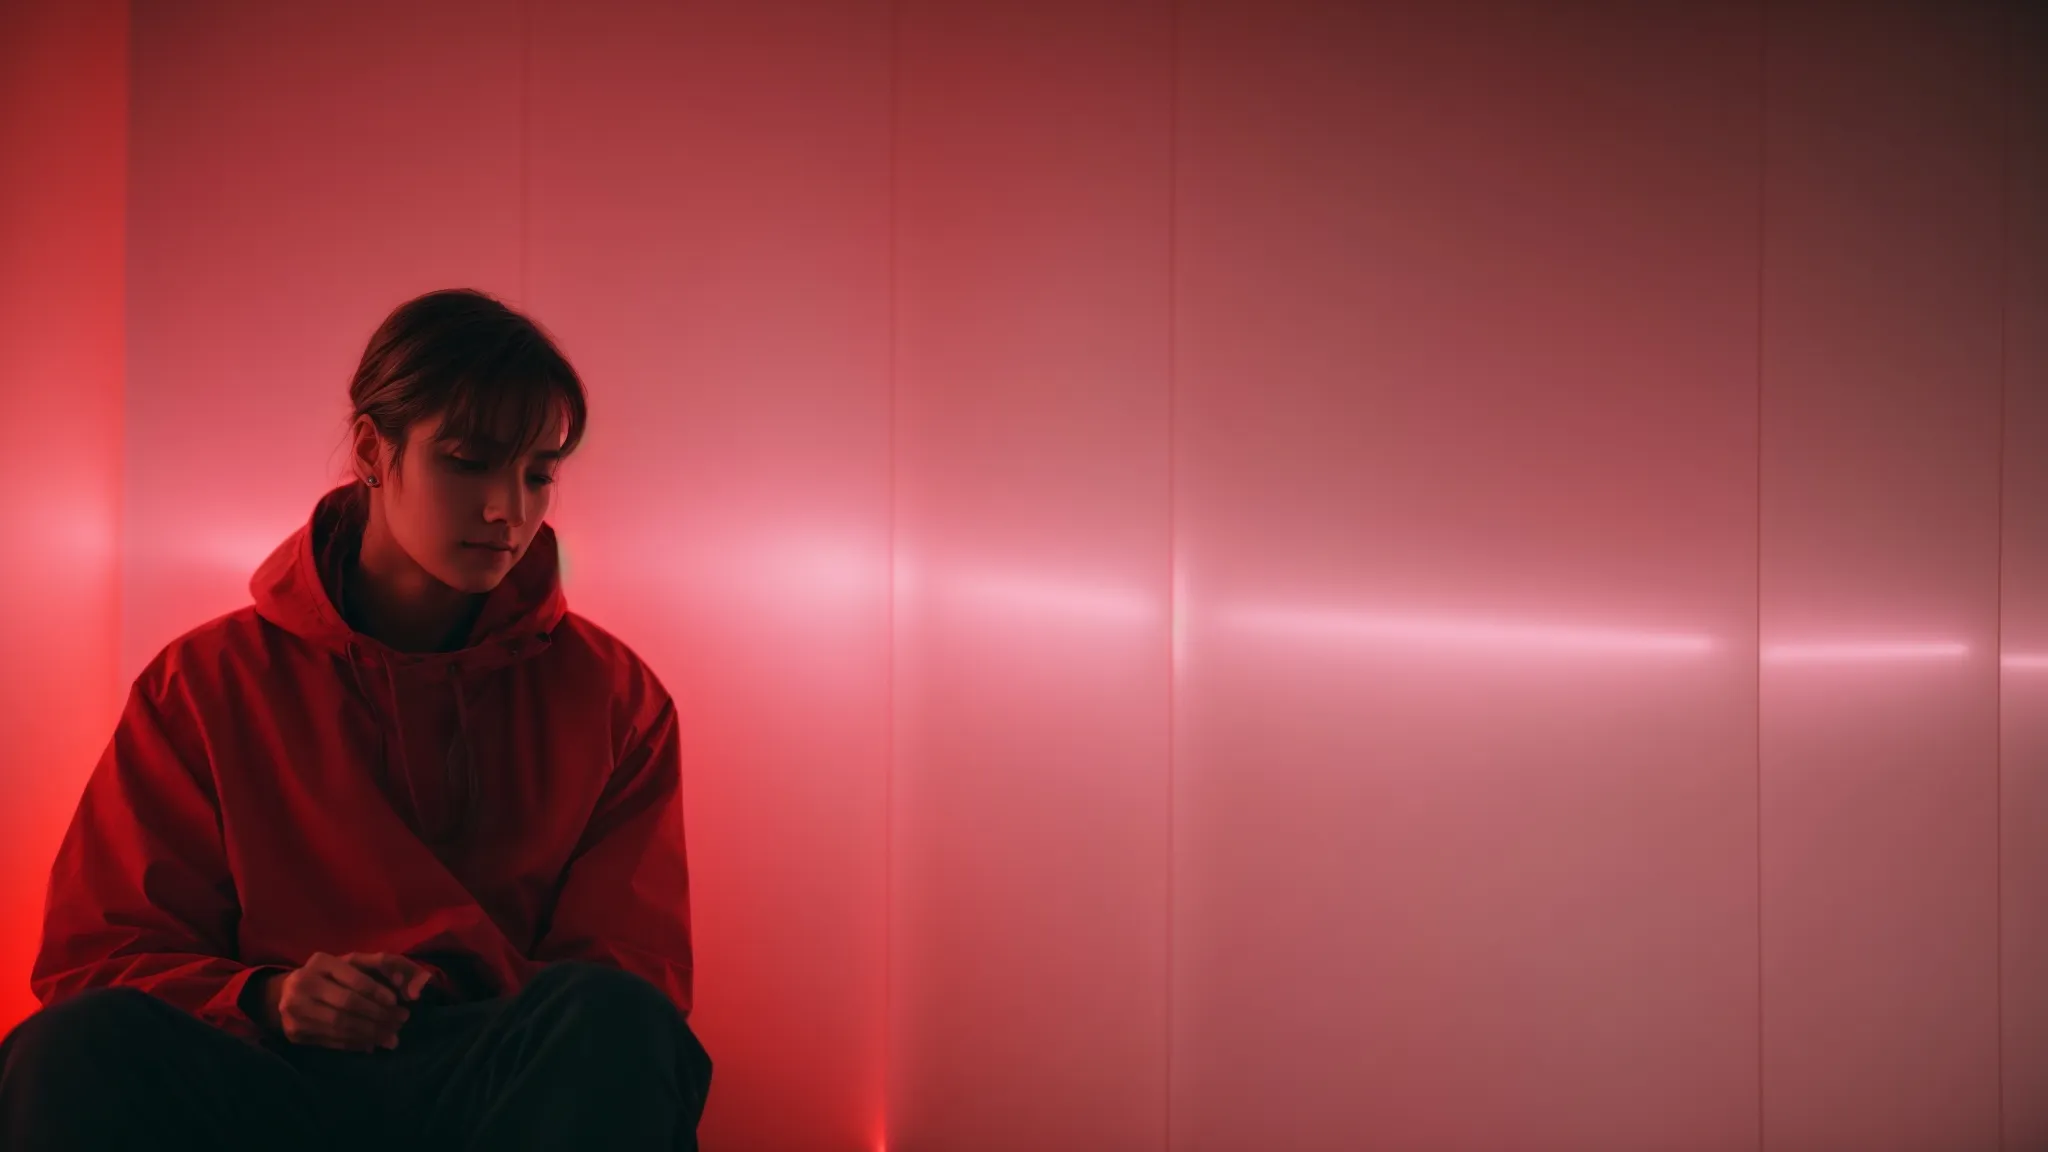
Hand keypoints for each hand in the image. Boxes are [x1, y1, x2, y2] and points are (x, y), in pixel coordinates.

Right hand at [259, 951, 430, 1051]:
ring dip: (370, 1033)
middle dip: (378, 1015)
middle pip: (347, 1004)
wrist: (288, 993)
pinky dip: (354, 1043)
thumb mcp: (353, 963)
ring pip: (339, 1025)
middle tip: (401, 1021)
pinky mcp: (294, 1032)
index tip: (396, 1001)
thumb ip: (385, 965)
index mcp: (321, 962)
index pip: (354, 978)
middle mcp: (303, 984)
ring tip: (392, 1036)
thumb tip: (418, 981)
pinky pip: (330, 1041)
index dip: (377, 991)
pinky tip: (372, 1043)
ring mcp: (294, 1010)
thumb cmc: (331, 975)